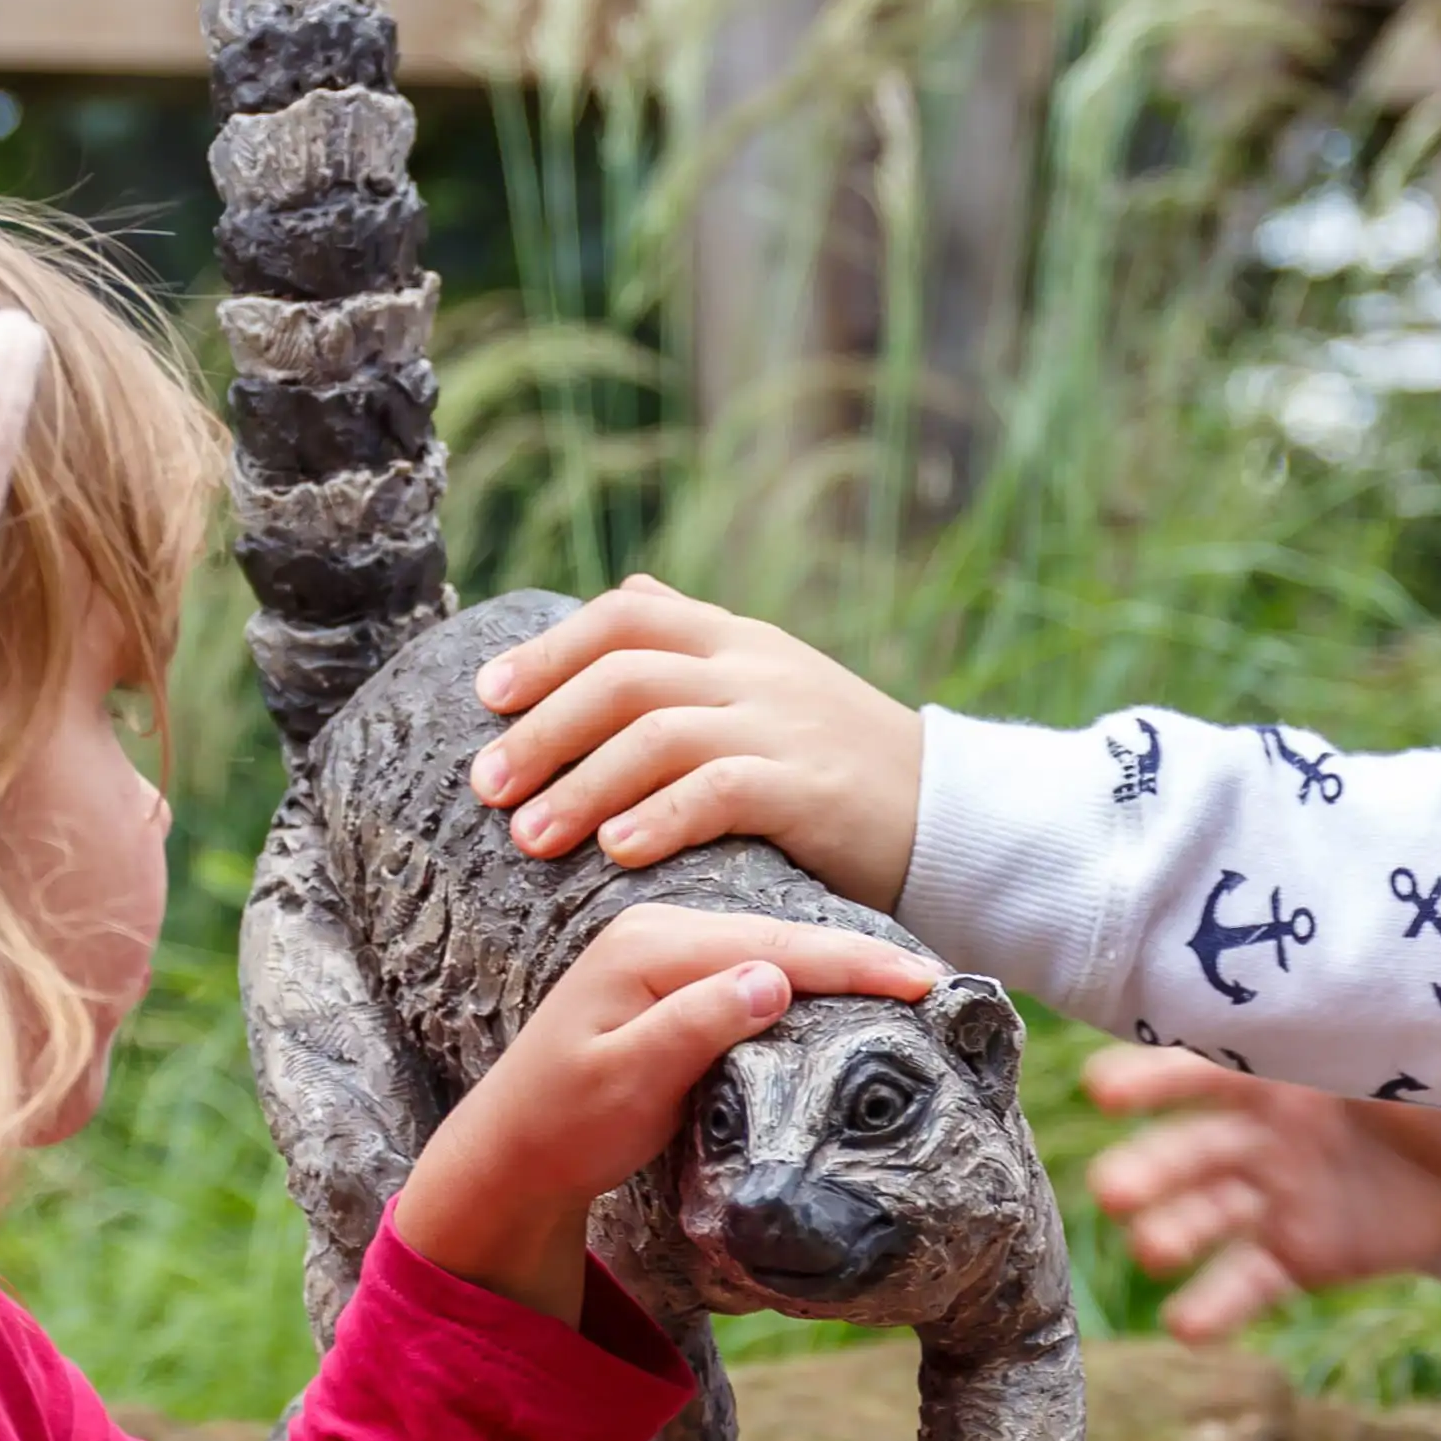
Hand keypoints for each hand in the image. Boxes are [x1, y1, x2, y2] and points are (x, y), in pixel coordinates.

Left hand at [398, 906, 938, 1317]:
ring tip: (912, 983)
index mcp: (651, 947)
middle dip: (863, 957)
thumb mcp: (627, 1080)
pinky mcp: (672, 979)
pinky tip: (846, 993)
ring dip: (840, 965)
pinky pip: (754, 965)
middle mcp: (658, 932)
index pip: (775, 947)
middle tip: (942, 981)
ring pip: (773, 948)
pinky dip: (807, 979)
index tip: (925, 984)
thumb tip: (774, 979)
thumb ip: (695, 1025)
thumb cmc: (564, 1122)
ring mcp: (664, 951)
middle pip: (783, 936)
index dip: (855, 964)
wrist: (511, 1148)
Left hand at [465, 579, 923, 905]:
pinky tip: (615, 853)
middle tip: (487, 787)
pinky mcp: (809, 787)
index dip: (550, 650)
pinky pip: (718, 790)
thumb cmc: (842, 764)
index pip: (628, 613)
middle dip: (543, 730)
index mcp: (738, 639)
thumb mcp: (773, 682)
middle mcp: (754, 669)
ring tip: (529, 837)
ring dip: (581, 786)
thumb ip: (699, 645)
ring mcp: (783, 723)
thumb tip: (632, 587)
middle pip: (623, 676)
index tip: (488, 696)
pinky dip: (658, 818)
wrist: (953, 816)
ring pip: (656, 734)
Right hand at [1083, 1044, 1440, 1339]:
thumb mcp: (1411, 1052)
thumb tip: (1316, 997)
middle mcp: (1261, 1135)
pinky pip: (1248, 1279)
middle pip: (1190, 1152)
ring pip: (1207, 1215)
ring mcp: (1274, 1197)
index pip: (1201, 1071)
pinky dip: (1215, 1303)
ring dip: (1171, 1232)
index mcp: (1278, 1073)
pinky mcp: (1298, 1254)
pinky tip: (1184, 1325)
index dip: (1149, 1080)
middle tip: (1112, 1191)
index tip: (1102, 1091)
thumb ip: (1356, 1038)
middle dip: (1148, 1169)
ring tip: (1150, 1250)